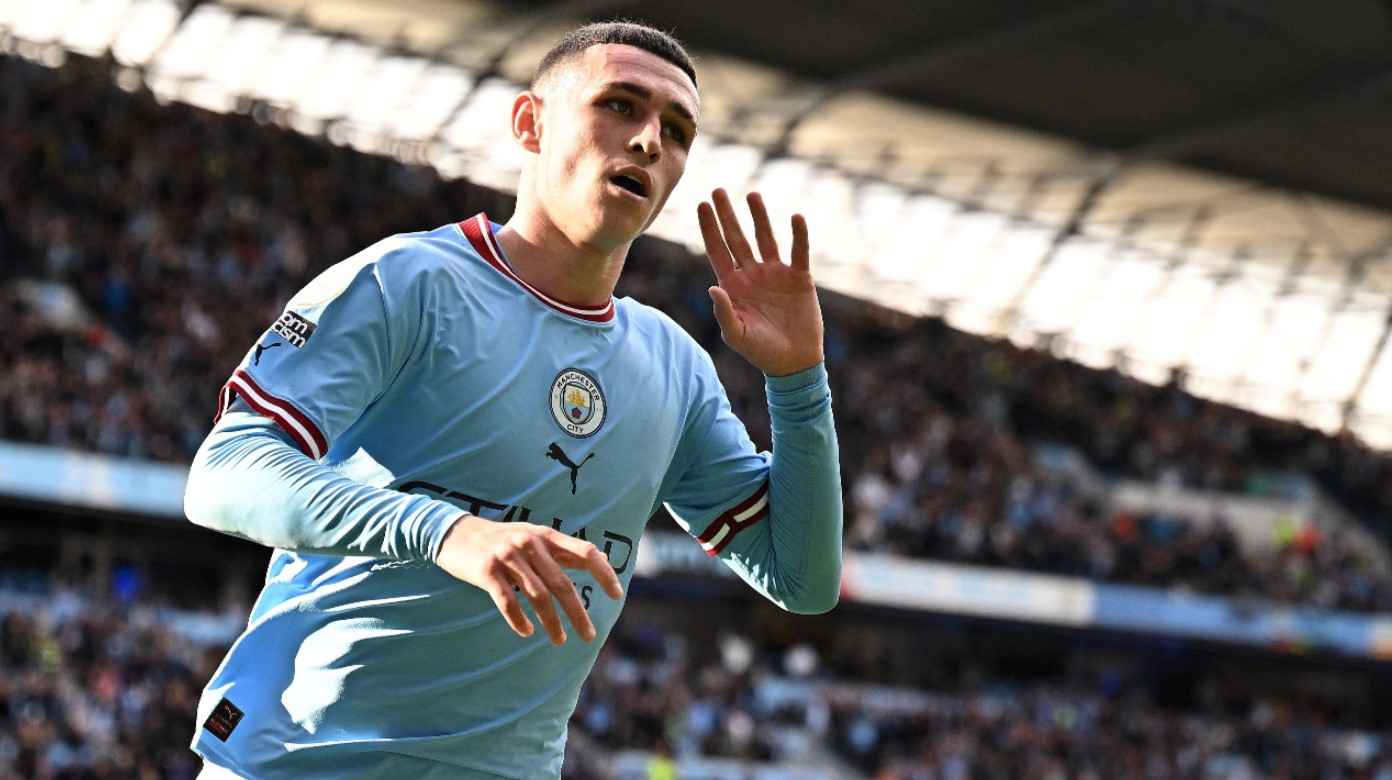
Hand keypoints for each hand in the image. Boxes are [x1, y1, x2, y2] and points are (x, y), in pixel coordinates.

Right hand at [435, 514, 622, 644]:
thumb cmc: (500, 539)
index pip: (585, 552)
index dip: (603, 573)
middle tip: (589, 636)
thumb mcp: (532, 536)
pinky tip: (527, 632)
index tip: (616, 595)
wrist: (455, 532)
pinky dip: (519, 620)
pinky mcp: (486, 570)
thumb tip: (596, 560)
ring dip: (551, 622)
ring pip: (537, 596)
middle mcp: (530, 543)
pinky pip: (507, 601)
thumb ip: (560, 550)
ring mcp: (507, 556)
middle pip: (562, 584)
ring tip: (560, 640)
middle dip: (577, 613)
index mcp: (546, 535)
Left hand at [697, 189, 824, 376]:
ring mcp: (776, 274)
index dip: (709, 228)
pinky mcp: (799, 278)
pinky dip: (798, 235)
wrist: (793, 362)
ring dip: (759, 217)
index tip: (701, 205)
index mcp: (733, 285)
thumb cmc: (761, 352)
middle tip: (717, 190)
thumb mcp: (737, 335)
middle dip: (727, 215)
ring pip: (766, 238)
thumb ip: (724, 312)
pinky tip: (796, 218)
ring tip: (752, 195)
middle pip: (737, 238)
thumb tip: (713, 287)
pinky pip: (799, 252)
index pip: (718, 250)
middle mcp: (752, 274)